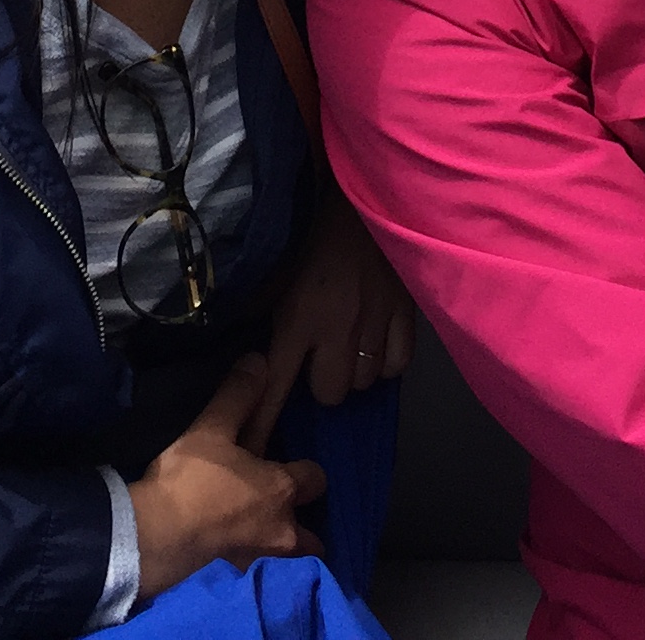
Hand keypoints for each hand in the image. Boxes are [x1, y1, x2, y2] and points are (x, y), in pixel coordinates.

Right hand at [130, 357, 326, 601]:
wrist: (155, 538)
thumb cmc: (189, 480)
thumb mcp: (211, 428)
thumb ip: (238, 395)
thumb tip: (260, 359)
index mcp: (281, 489)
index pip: (316, 478)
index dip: (305, 471)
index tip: (289, 468)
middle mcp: (283, 531)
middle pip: (312, 534)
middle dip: (302, 526)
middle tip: (277, 515)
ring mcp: (262, 562)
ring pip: (290, 562)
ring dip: (282, 554)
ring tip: (258, 542)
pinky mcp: (238, 584)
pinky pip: (261, 577)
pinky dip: (254, 569)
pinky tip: (232, 558)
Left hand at [244, 186, 417, 450]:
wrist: (368, 199)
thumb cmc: (316, 236)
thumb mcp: (277, 271)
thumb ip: (259, 307)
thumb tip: (239, 340)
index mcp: (299, 318)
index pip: (278, 382)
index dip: (266, 418)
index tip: (257, 446)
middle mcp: (337, 330)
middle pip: (330, 393)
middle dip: (323, 384)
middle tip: (321, 360)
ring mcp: (375, 325)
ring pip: (364, 381)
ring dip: (354, 372)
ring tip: (349, 348)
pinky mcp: (405, 316)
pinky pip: (397, 365)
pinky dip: (386, 362)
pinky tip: (378, 345)